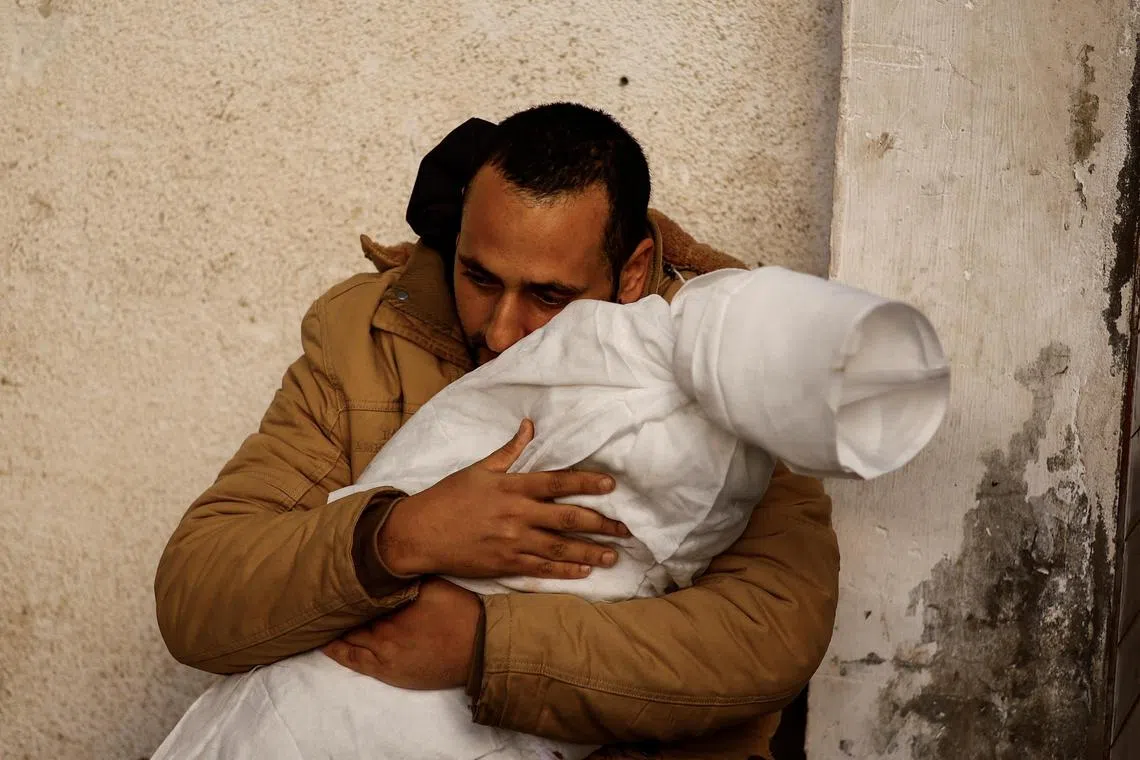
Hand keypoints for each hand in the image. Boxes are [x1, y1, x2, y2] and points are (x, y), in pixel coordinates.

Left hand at [322, 577, 481, 689]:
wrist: (477, 647)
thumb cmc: (460, 612)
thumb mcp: (434, 584)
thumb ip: (408, 578)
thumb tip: (387, 565)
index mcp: (396, 602)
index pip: (360, 593)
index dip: (345, 585)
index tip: (331, 575)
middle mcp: (384, 627)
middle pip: (352, 614)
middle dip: (337, 605)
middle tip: (315, 594)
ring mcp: (383, 651)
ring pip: (349, 636)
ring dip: (334, 627)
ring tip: (315, 617)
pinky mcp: (387, 670)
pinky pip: (354, 660)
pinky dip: (337, 651)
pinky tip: (324, 644)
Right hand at [377, 419, 628, 578]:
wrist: (419, 534)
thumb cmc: (448, 497)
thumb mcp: (478, 469)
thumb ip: (509, 451)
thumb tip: (529, 426)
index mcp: (511, 487)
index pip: (557, 482)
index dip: (586, 483)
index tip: (611, 485)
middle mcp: (516, 515)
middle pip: (567, 519)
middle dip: (600, 523)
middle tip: (625, 527)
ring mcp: (512, 543)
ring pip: (560, 548)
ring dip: (590, 552)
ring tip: (613, 555)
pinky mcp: (505, 565)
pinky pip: (542, 570)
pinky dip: (565, 571)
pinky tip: (584, 571)